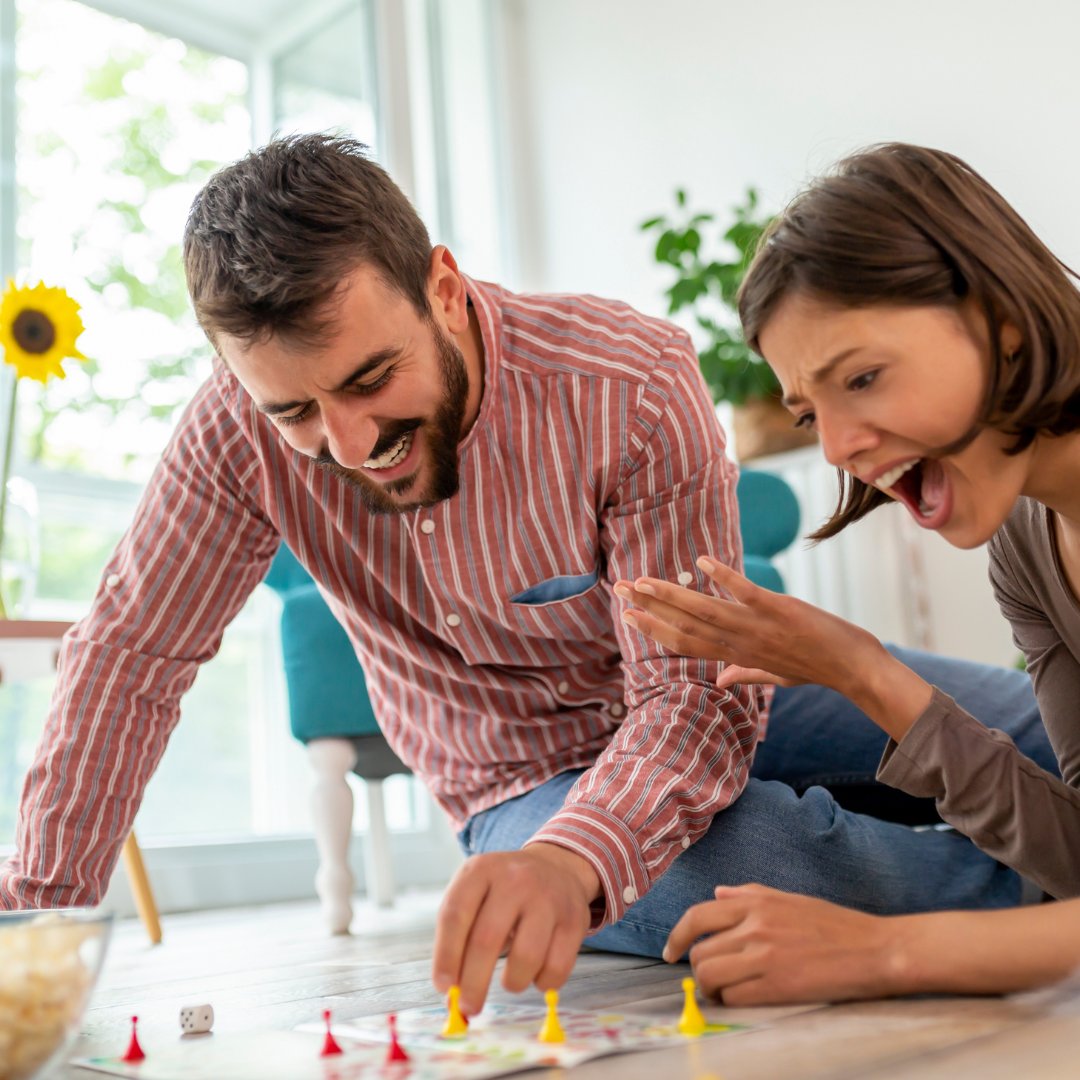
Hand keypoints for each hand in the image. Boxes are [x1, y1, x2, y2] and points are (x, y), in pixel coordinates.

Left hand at [432, 842, 599, 1014]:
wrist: (555, 866)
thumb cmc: (505, 890)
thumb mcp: (476, 893)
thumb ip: (459, 936)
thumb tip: (451, 992)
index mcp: (481, 870)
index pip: (455, 914)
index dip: (446, 955)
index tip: (444, 986)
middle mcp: (514, 878)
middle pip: (486, 940)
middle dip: (474, 983)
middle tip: (469, 1008)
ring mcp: (547, 897)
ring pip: (526, 957)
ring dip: (512, 983)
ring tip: (509, 981)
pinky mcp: (574, 919)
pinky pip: (557, 967)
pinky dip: (542, 982)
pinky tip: (535, 974)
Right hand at [614, 556, 930, 740]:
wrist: (854, 668)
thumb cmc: (815, 669)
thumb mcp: (776, 678)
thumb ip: (744, 676)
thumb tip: (720, 681)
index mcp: (736, 657)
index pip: (685, 644)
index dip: (653, 629)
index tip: (628, 615)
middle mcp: (740, 644)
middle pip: (684, 626)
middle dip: (649, 608)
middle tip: (619, 589)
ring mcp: (758, 627)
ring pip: (705, 610)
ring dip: (672, 594)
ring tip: (643, 580)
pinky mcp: (778, 609)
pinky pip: (744, 592)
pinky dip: (723, 577)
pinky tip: (701, 562)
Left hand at [663, 884, 901, 1004]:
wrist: (876, 950)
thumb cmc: (836, 925)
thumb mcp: (790, 899)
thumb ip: (749, 895)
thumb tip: (717, 894)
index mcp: (756, 902)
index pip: (698, 916)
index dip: (677, 936)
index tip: (670, 952)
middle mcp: (754, 926)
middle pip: (700, 953)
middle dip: (699, 968)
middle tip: (713, 977)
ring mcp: (764, 957)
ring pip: (710, 977)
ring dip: (711, 988)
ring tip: (726, 990)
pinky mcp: (777, 987)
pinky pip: (733, 997)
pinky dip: (730, 1002)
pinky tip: (742, 999)